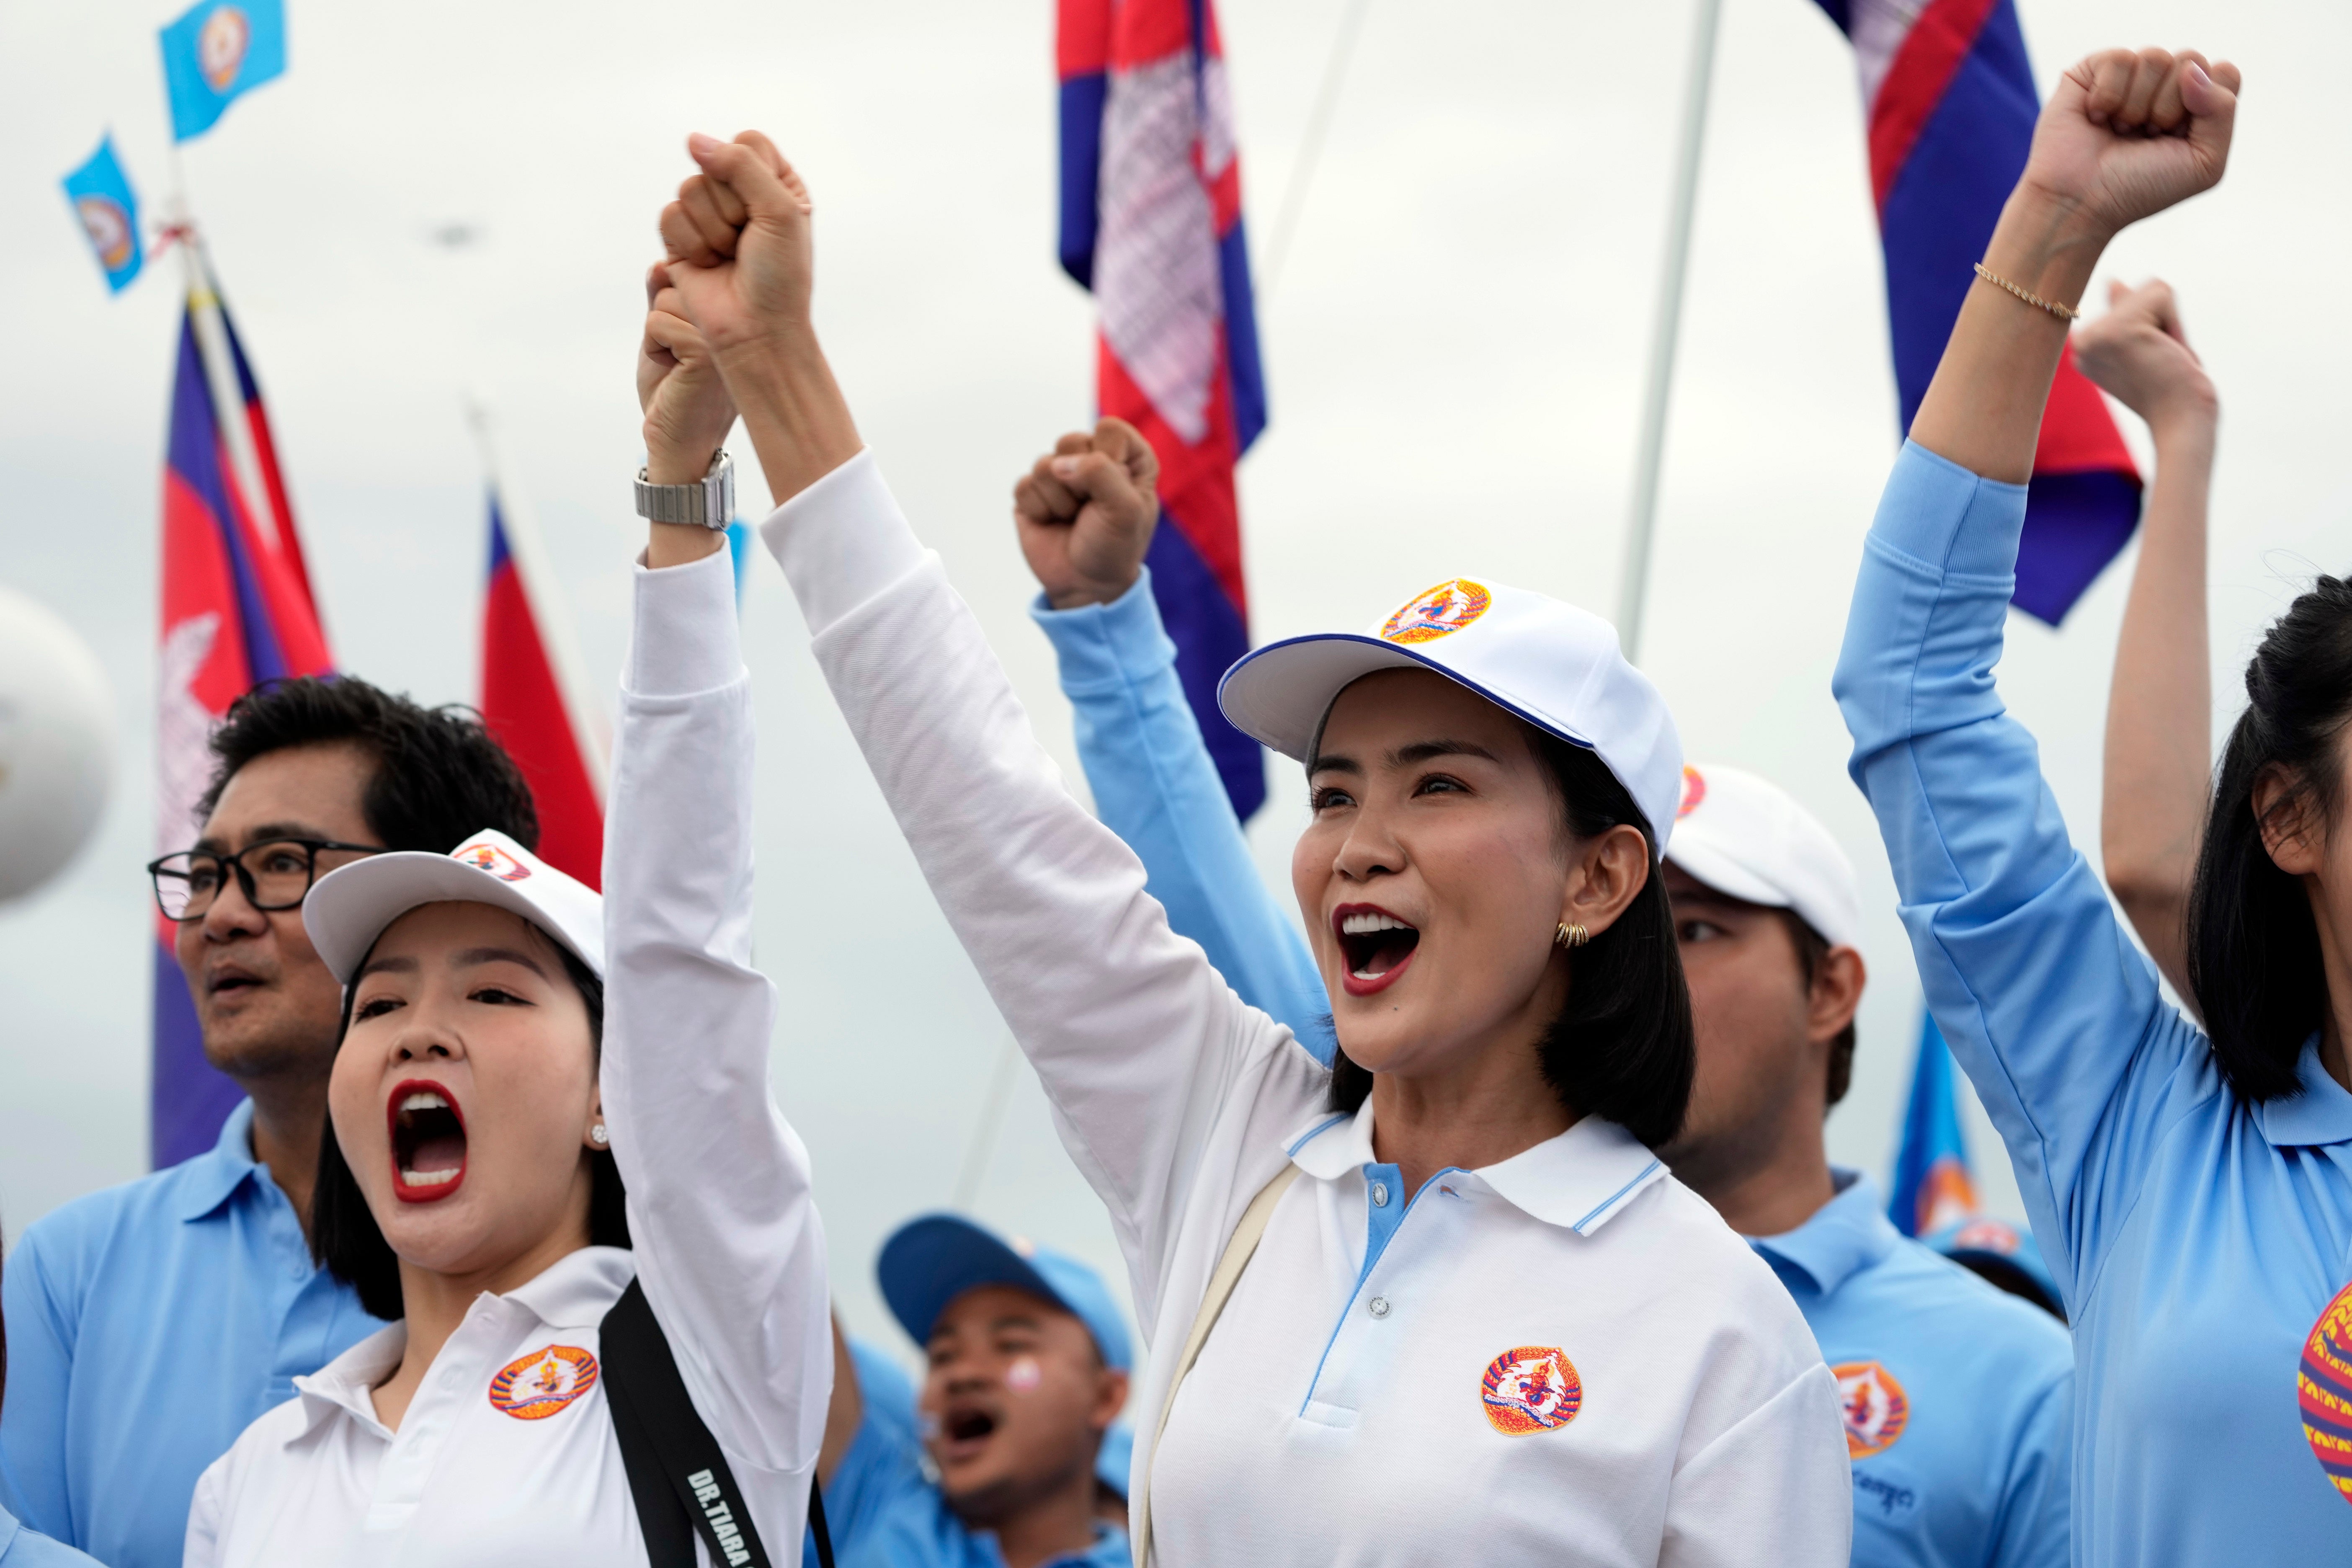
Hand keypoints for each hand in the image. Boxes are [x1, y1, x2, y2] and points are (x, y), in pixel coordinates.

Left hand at [637, 262, 735, 483]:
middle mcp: (740, 322)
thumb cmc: (673, 391)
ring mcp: (726, 337)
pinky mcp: (706, 352)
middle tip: (679, 357)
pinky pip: (657, 322)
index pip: (693, 275)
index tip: (685, 340)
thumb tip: (660, 263)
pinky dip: (652, 348)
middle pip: (679, 283)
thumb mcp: (666, 333)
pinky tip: (673, 373)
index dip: (674, 303)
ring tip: (677, 365)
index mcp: (736, 316)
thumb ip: (665, 296)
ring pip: (667, 300)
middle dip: (663, 318)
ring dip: (657, 335)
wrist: (677, 441)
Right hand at [657, 131, 814, 363]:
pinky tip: (709, 266)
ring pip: (689, 188)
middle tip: (748, 243)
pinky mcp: (680, 239)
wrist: (757, 329)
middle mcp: (740, 195)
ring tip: (730, 257)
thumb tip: (693, 140)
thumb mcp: (780, 210)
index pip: (748, 142)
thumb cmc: (780, 275)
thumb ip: (741, 164)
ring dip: (713, 229)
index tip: (767, 211)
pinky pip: (669, 216)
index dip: (751, 172)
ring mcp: (708, 216)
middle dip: (733, 209)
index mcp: (775, 183)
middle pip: (713, 164)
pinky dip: (691, 244)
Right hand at [1013, 419, 1160, 609]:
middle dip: (1079, 482)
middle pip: (1072, 440)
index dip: (1108, 458)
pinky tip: (1052, 523)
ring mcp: (1061, 475)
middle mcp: (1094, 460)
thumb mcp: (1125, 510)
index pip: (1110, 430)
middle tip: (1089, 509)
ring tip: (1072, 519)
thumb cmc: (1113, 547)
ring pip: (1044, 464)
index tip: (1115, 490)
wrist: (1085, 585)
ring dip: (1059, 501)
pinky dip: (1038, 510)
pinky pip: (1024, 485)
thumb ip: (1100, 473)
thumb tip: (1057, 465)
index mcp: (1128, 458)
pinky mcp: (1033, 492)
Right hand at [2019, 49, 2240, 243]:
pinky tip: (2096, 118)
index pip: (2225, 73)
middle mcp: (2163, 87)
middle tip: (2145, 137)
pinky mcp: (2093, 72)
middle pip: (2191, 61)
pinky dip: (2108, 96)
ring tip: (2119, 131)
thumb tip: (2192, 71)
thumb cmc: (2138, 190)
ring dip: (2136, 106)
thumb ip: (2223, 111)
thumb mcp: (2205, 163)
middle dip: (2169, 107)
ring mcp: (2129, 78)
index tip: (2179, 137)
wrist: (2079, 203)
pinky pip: (2120, 59)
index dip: (2207, 103)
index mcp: (2195, 107)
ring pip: (2156, 58)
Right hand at [2073, 278, 2216, 438]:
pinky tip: (2168, 351)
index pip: (2127, 303)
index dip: (2153, 326)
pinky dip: (2176, 321)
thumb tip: (2111, 281)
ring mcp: (2094, 336)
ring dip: (2171, 322)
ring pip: (2150, 290)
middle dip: (2162, 321)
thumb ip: (2127, 313)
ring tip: (2165, 357)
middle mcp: (2080, 342)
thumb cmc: (2170, 390)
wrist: (2180, 421)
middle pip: (2137, 292)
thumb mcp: (2145, 347)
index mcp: (2084, 348)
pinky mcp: (2117, 331)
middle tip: (2162, 360)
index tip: (2151, 361)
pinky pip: (2160, 292)